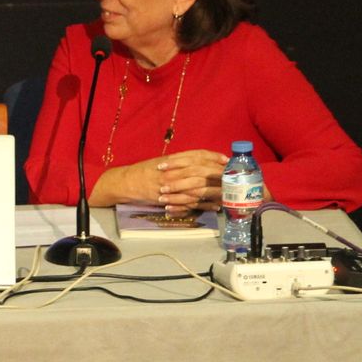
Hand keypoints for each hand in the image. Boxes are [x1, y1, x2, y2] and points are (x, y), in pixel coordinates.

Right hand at [91, 149, 228, 208]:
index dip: (213, 157)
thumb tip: (204, 162)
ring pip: (199, 189)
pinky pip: (190, 203)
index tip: (226, 160)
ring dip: (216, 192)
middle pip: (202, 172)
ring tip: (229, 195)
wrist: (128, 182)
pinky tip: (215, 206)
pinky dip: (204, 205)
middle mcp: (174, 171)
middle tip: (233, 179)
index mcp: (173, 160)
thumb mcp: (164, 161)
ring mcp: (172, 186)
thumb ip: (182, 161)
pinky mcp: (170, 199)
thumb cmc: (146, 171)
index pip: (197, 155)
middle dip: (220, 175)